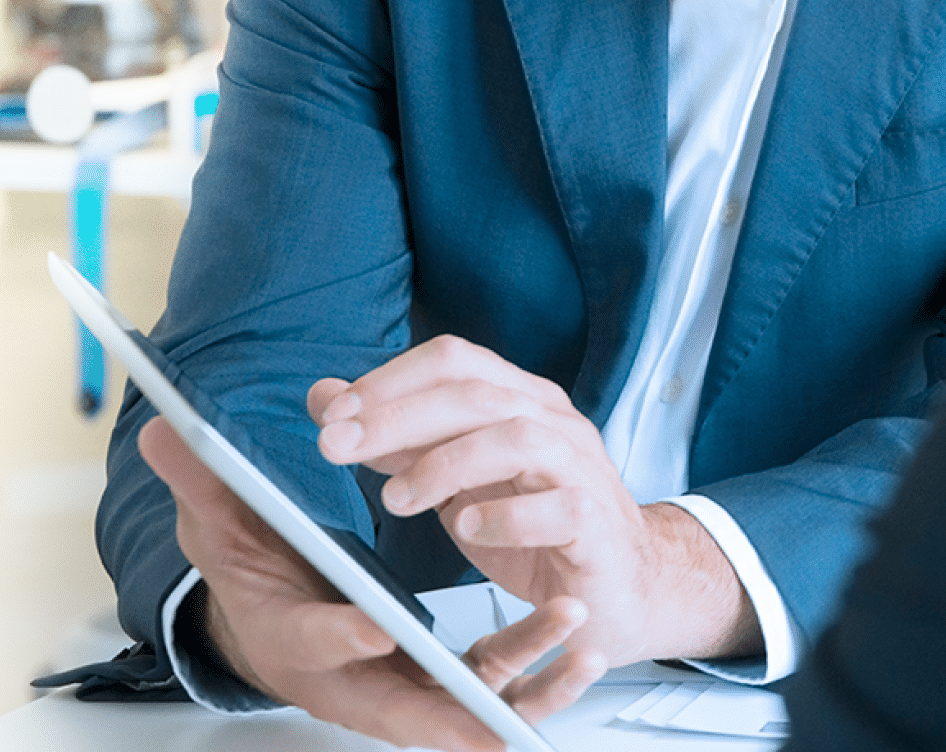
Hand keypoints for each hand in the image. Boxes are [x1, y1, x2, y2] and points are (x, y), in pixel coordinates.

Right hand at [138, 416, 600, 749]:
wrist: (278, 623)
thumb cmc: (258, 579)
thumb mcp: (227, 533)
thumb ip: (206, 486)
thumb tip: (163, 429)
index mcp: (295, 641)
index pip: (313, 645)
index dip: (339, 638)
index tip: (374, 625)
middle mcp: (352, 678)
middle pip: (403, 708)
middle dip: (456, 706)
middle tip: (505, 703)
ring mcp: (401, 687)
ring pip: (465, 702)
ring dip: (522, 681)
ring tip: (572, 638)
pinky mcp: (440, 684)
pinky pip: (495, 691)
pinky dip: (540, 683)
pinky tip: (583, 657)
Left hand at [311, 337, 761, 670]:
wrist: (620, 585)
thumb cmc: (535, 527)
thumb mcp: (455, 479)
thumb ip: (397, 438)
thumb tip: (325, 397)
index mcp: (520, 399)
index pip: (455, 360)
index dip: (390, 380)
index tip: (330, 414)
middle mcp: (553, 421)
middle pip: (476, 393)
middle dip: (397, 416)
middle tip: (336, 446)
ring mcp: (579, 467)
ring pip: (517, 438)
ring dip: (447, 463)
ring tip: (394, 499)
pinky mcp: (593, 522)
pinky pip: (557, 507)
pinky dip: (507, 515)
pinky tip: (467, 529)